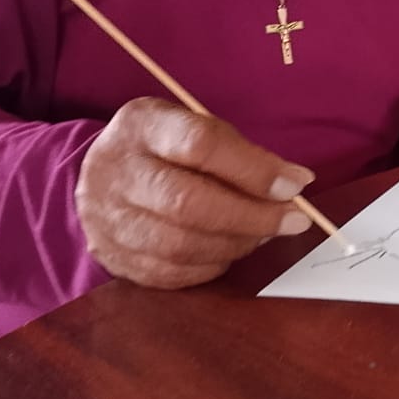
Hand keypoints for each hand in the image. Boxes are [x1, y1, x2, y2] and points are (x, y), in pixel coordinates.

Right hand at [76, 97, 315, 288]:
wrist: (102, 174)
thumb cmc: (165, 148)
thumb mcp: (196, 128)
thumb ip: (243, 154)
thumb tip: (295, 183)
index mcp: (142, 125)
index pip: (200, 145)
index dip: (253, 170)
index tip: (294, 186)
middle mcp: (116, 170)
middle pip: (188, 203)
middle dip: (252, 217)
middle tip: (293, 221)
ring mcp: (107, 217)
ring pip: (180, 245)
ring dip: (236, 244)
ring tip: (263, 234)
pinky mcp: (111, 256)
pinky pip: (170, 273)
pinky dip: (211, 266)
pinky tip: (230, 251)